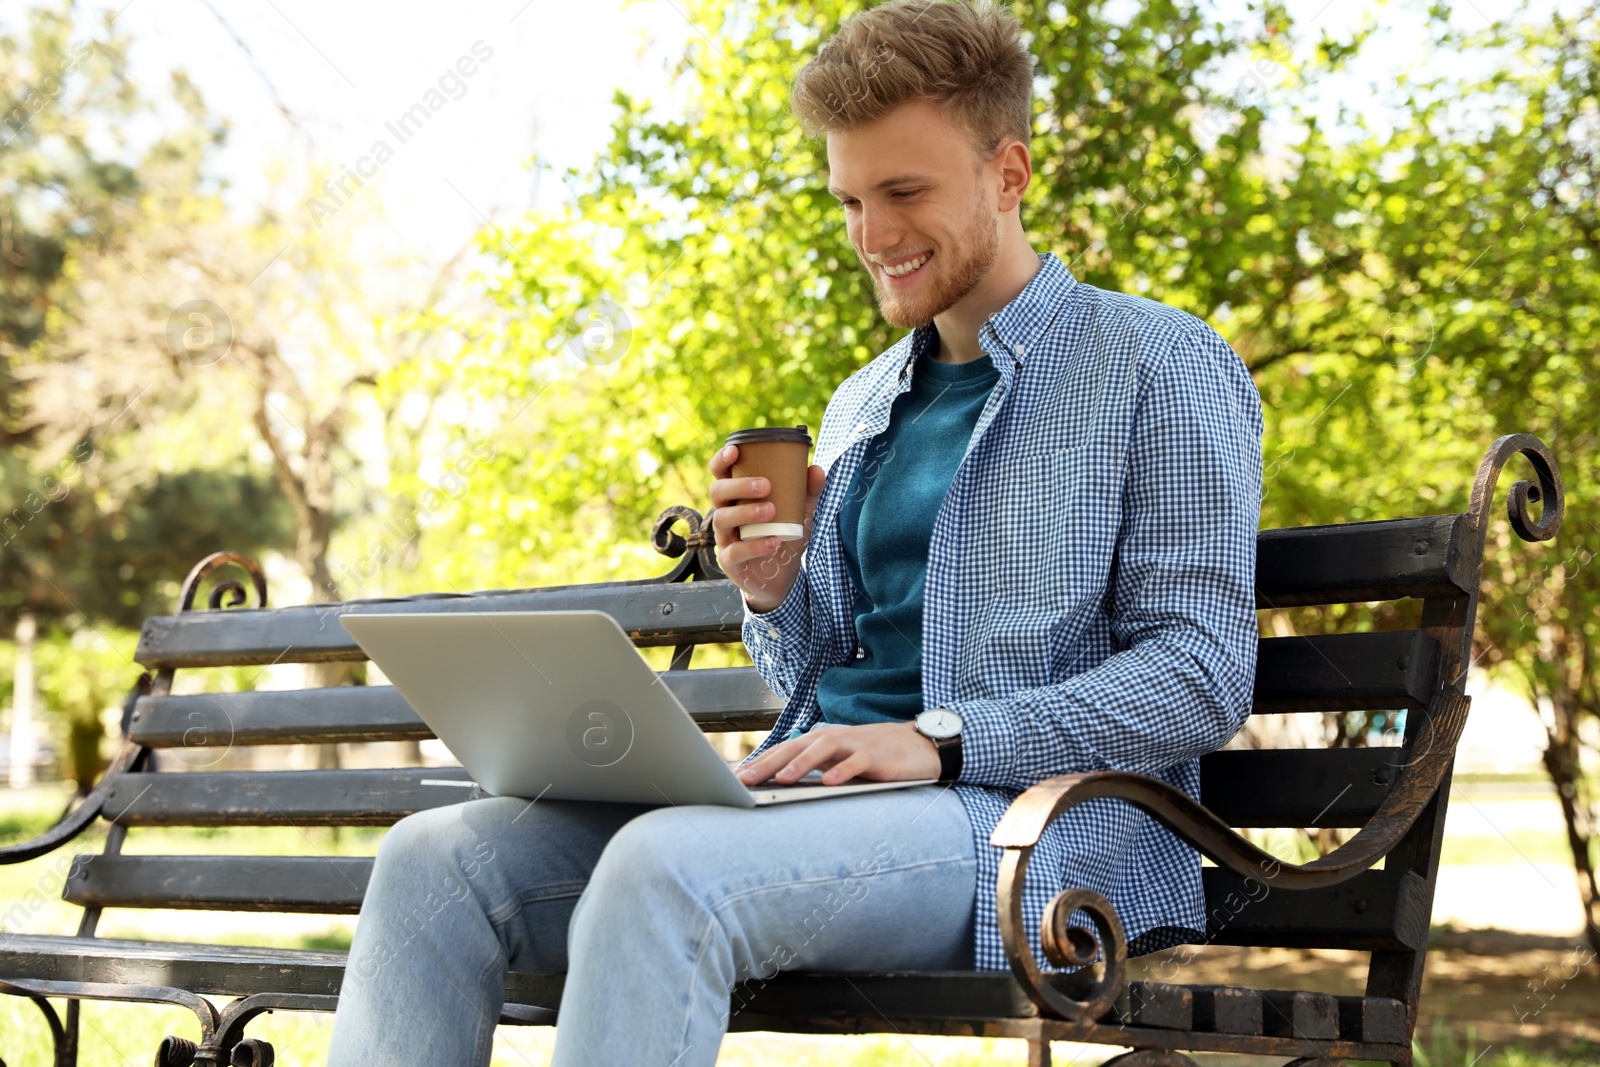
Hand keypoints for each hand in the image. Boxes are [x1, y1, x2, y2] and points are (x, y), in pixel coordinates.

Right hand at [708, 443, 826, 612]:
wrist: (780, 578)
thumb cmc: (782, 536)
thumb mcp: (797, 513)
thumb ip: (807, 492)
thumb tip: (817, 469)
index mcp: (736, 497)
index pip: (720, 473)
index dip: (721, 460)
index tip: (735, 450)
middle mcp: (725, 514)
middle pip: (717, 492)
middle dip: (739, 485)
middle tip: (766, 485)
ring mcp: (725, 538)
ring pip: (722, 519)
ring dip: (746, 512)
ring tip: (771, 511)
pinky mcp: (729, 561)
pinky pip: (735, 551)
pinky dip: (755, 546)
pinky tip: (774, 542)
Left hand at [735, 721, 940, 785]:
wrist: (922, 746)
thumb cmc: (877, 756)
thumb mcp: (842, 761)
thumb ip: (817, 769)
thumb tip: (782, 785)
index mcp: (824, 740)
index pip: (787, 748)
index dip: (761, 761)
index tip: (737, 778)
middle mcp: (836, 738)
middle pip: (797, 746)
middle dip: (769, 763)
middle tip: (745, 780)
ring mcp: (857, 745)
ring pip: (824, 750)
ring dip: (801, 764)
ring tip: (781, 780)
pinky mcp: (878, 756)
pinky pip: (858, 762)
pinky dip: (843, 771)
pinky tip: (829, 783)